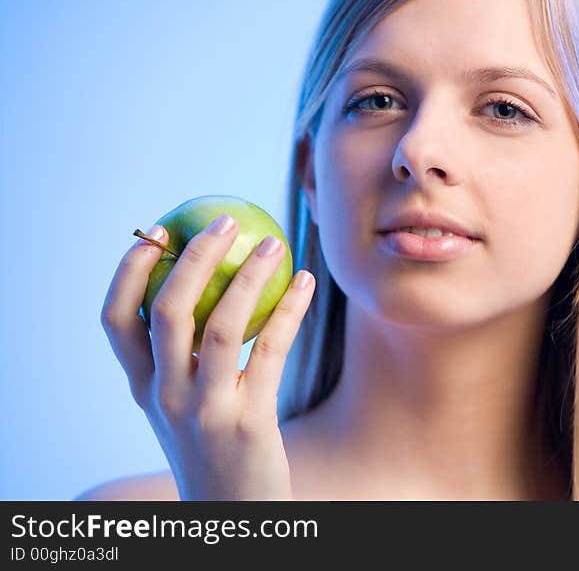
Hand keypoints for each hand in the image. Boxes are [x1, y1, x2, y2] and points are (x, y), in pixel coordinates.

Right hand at [100, 214, 314, 499]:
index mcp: (142, 387)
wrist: (234, 513)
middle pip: (168, 310)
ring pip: (221, 326)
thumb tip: (207, 282)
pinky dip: (290, 309)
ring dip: (249, 276)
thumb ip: (182, 357)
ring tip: (274, 244)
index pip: (116, 319)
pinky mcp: (248, 421)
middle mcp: (164, 396)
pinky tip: (306, 282)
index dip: (130, 269)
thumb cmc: (213, 444)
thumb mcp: (183, 403)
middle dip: (194, 256)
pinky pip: (272, 350)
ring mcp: (204, 410)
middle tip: (225, 221)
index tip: (157, 230)